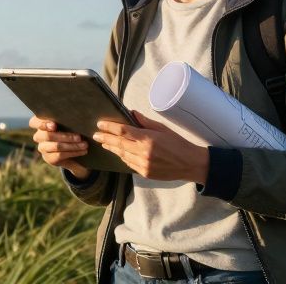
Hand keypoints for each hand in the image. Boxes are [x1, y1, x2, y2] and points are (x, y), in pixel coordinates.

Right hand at [28, 115, 91, 179]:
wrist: (73, 150)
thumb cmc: (70, 130)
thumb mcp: (67, 123)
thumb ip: (66, 119)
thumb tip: (76, 113)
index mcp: (40, 124)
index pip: (34, 122)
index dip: (42, 124)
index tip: (54, 126)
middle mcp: (39, 136)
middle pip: (48, 135)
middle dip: (65, 136)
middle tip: (79, 137)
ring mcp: (43, 148)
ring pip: (56, 146)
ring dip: (72, 145)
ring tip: (84, 144)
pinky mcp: (49, 158)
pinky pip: (60, 155)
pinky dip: (74, 152)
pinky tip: (83, 151)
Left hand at [93, 109, 208, 183]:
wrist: (189, 164)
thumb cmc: (178, 143)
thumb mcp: (162, 129)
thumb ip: (145, 122)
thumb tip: (131, 113)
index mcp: (148, 139)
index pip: (123, 131)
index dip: (110, 127)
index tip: (100, 124)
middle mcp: (143, 152)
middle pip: (119, 144)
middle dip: (106, 138)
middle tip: (96, 134)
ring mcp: (143, 164)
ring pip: (122, 155)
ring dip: (113, 148)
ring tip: (104, 143)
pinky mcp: (145, 173)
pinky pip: (130, 164)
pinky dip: (123, 157)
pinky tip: (119, 153)